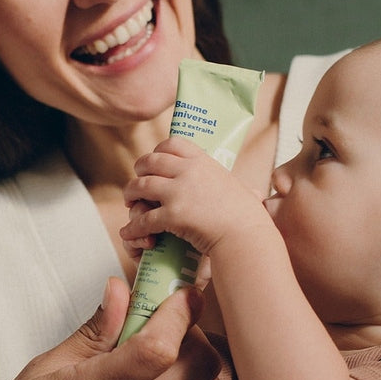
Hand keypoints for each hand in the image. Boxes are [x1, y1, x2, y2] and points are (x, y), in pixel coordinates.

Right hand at [0, 277, 222, 379]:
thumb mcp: (43, 369)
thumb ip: (93, 331)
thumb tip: (120, 293)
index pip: (160, 348)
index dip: (179, 312)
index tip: (180, 292)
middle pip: (201, 369)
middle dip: (194, 333)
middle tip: (168, 319)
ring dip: (195, 363)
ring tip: (161, 350)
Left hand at [122, 137, 267, 255]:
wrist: (245, 236)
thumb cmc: (248, 218)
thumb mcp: (241, 190)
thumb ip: (235, 188)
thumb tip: (253, 194)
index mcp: (203, 162)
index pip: (173, 143)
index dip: (158, 150)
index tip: (154, 159)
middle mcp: (188, 171)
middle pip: (151, 161)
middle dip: (139, 170)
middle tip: (137, 181)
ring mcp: (178, 192)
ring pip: (141, 186)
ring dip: (130, 194)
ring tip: (129, 202)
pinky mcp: (172, 214)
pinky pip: (143, 219)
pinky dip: (133, 227)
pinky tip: (128, 232)